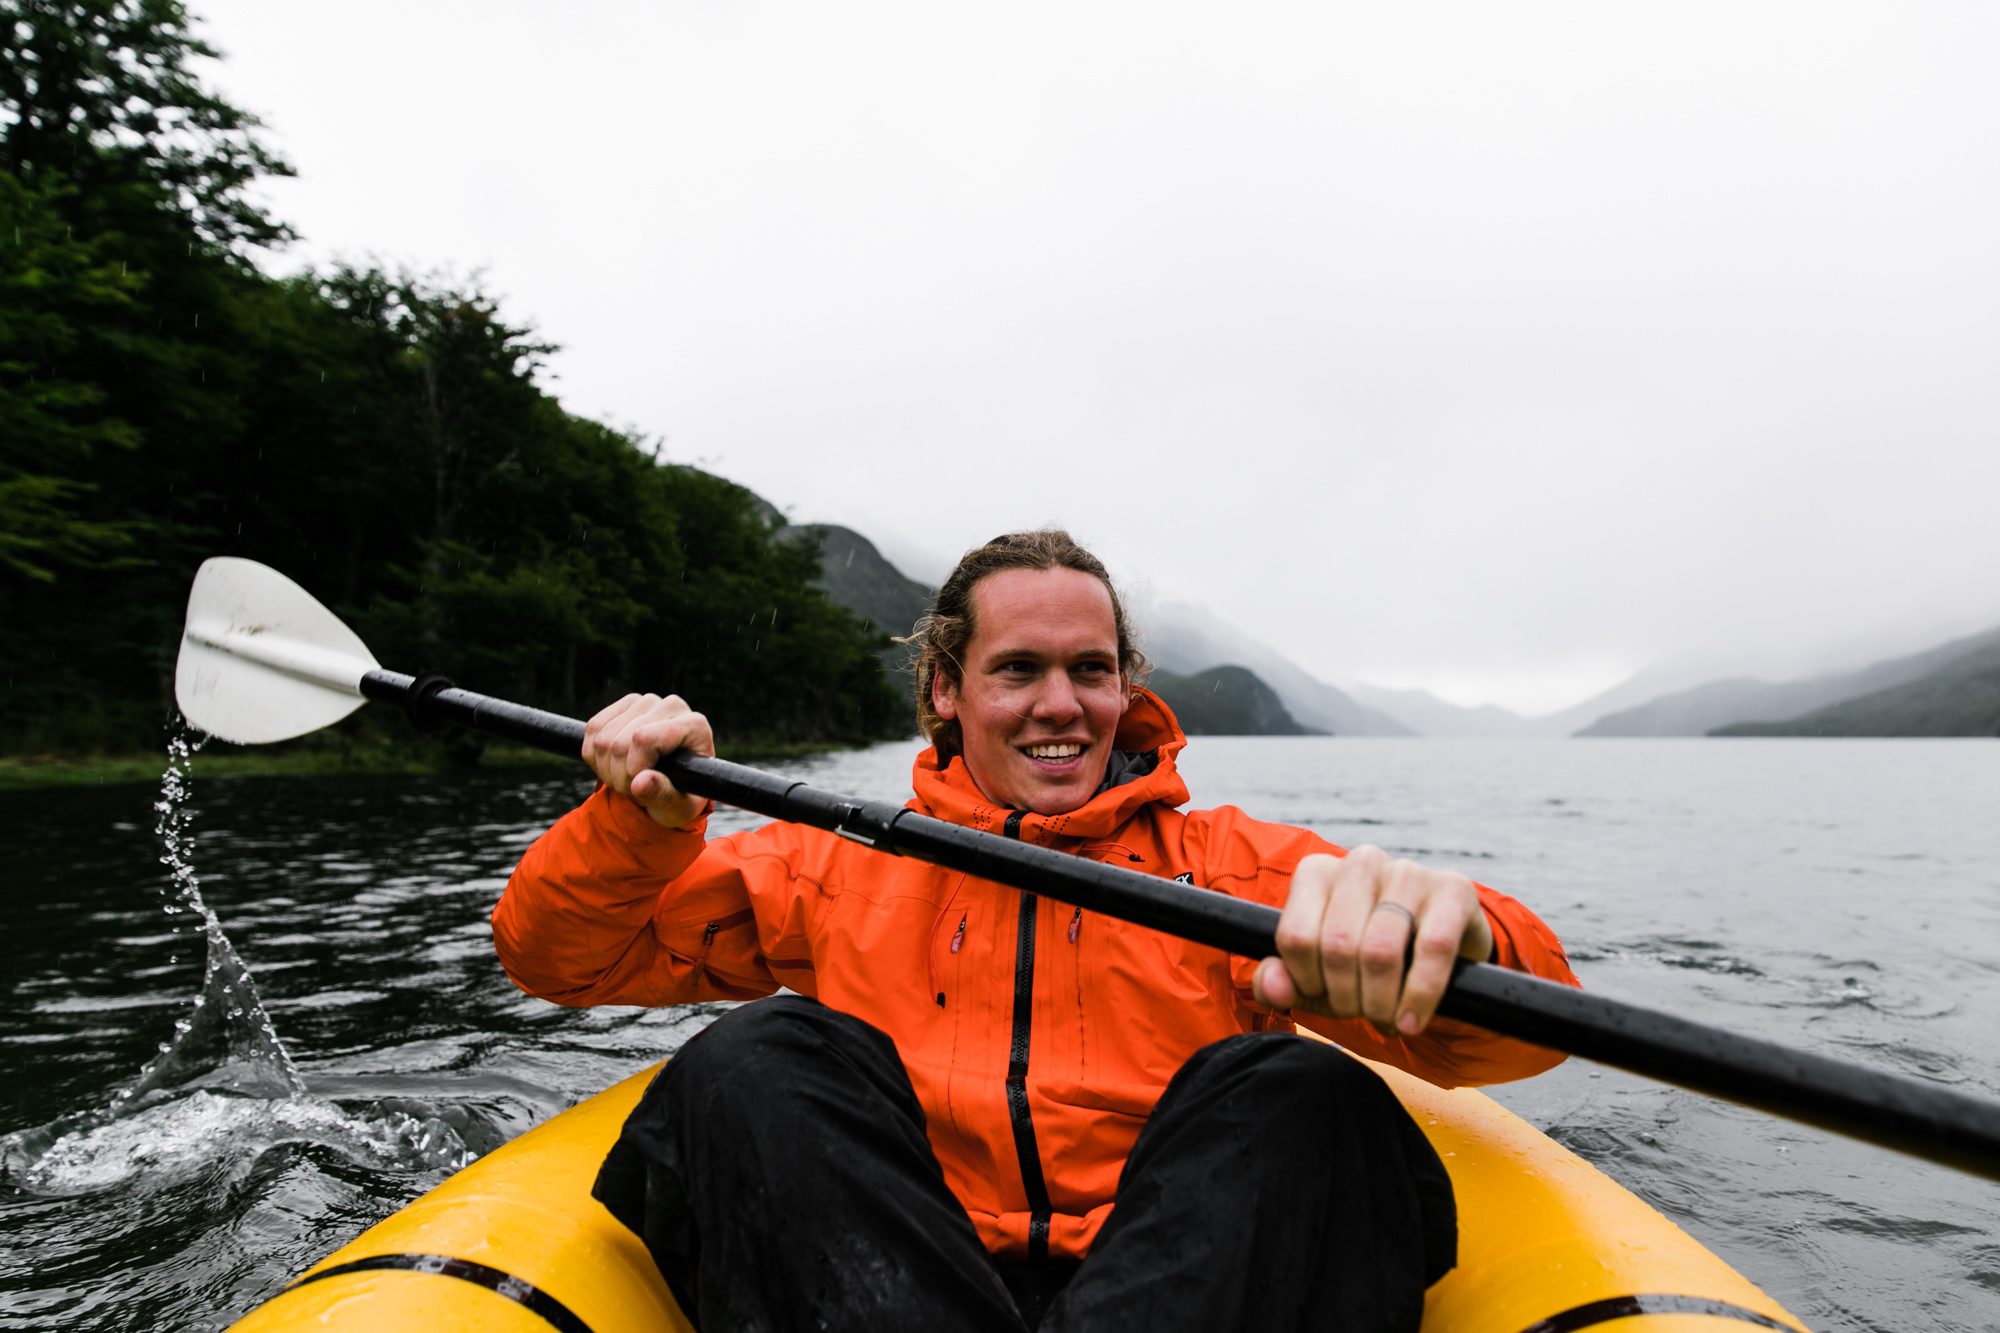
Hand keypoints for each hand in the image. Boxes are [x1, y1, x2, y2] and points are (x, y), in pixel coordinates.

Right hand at [581, 693, 715, 828]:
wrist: (674, 785)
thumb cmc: (682, 795)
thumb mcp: (679, 805)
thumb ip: (662, 795)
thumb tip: (639, 783)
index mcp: (694, 726)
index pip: (644, 739)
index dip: (632, 769)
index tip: (638, 788)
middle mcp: (671, 706)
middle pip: (620, 742)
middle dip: (618, 776)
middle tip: (631, 789)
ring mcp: (646, 702)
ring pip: (602, 737)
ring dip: (605, 769)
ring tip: (625, 779)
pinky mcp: (625, 704)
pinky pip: (592, 729)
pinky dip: (594, 756)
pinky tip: (612, 766)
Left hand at [1250, 846, 1494, 1036]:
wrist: (1438, 946)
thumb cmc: (1364, 961)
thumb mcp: (1316, 975)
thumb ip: (1279, 982)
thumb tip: (1271, 986)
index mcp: (1317, 873)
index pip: (1296, 937)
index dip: (1307, 982)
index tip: (1324, 997)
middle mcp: (1360, 862)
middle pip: (1338, 946)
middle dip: (1347, 999)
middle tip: (1362, 1015)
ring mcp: (1408, 871)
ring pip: (1381, 950)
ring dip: (1381, 1004)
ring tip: (1387, 1021)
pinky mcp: (1453, 888)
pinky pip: (1432, 948)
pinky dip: (1419, 996)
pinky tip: (1410, 1021)